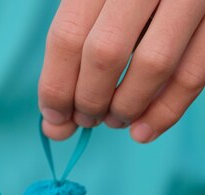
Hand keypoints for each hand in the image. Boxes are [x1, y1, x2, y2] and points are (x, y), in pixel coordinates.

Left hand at [39, 0, 204, 141]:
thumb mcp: (94, 5)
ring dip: (126, 108)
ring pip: (153, 65)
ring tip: (116, 119)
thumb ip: (72, 57)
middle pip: (105, 53)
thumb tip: (55, 128)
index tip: (55, 117)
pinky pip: (192, 75)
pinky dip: (165, 113)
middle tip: (87, 118)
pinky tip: (144, 131)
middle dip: (89, 101)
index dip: (56, 88)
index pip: (68, 36)